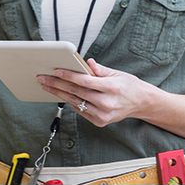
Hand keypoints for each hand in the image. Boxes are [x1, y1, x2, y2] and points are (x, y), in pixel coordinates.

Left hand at [38, 58, 155, 126]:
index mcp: (111, 88)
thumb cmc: (129, 86)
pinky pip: (80, 110)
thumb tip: (86, 62)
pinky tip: (61, 94)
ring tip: (47, 86)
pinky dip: (70, 101)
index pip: (85, 81)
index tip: (55, 71)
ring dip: (59, 94)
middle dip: (57, 84)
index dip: (69, 76)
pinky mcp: (99, 121)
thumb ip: (100, 69)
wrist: (141, 103)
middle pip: (76, 92)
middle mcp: (106, 103)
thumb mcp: (117, 73)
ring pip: (75, 102)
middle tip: (42, 78)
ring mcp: (102, 115)